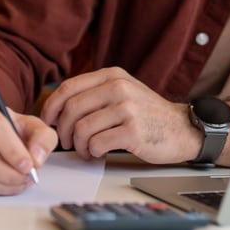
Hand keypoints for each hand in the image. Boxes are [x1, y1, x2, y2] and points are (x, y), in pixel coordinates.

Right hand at [0, 96, 57, 194]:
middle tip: (27, 177)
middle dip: (10, 173)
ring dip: (5, 184)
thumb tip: (37, 159)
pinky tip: (8, 184)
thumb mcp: (29, 124)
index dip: (12, 149)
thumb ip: (42, 137)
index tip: (28, 164)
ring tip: (21, 181)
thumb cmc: (6, 128)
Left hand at [39, 67, 200, 163]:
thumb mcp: (123, 92)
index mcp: (112, 76)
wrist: (182, 128)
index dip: (51, 107)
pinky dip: (92, 152)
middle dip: (63, 131)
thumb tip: (58, 108)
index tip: (48, 122)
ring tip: (87, 150)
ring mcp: (127, 109)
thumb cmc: (147, 114)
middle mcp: (118, 88)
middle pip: (72, 110)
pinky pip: (97, 144)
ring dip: (79, 146)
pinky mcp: (133, 131)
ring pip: (82, 129)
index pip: (68, 88)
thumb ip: (95, 93)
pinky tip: (99, 153)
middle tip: (68, 143)